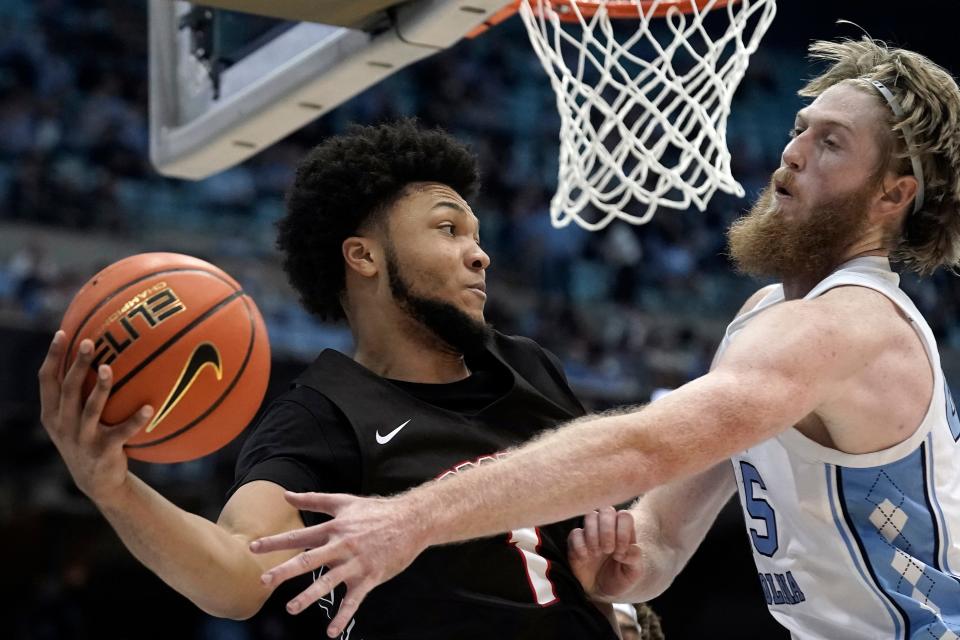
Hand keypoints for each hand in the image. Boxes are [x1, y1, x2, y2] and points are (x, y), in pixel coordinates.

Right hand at [38, 331, 153, 504]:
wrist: (96, 481)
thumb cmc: (89, 438)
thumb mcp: (74, 418)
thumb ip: (78, 392)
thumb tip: (100, 353)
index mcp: (52, 413)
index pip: (47, 380)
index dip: (52, 356)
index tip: (62, 333)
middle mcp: (63, 425)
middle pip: (68, 389)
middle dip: (76, 364)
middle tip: (89, 342)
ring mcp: (82, 439)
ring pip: (89, 409)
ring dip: (100, 388)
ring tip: (110, 368)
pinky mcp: (103, 451)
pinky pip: (121, 433)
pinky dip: (135, 421)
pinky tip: (150, 408)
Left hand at [250, 491, 428, 637]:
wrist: (411, 521)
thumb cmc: (376, 511)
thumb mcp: (344, 502)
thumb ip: (314, 500)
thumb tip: (286, 494)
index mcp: (334, 528)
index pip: (299, 536)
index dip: (276, 542)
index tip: (253, 548)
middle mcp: (341, 546)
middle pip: (309, 560)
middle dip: (285, 571)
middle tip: (264, 581)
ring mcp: (356, 563)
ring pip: (329, 581)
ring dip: (310, 596)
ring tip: (291, 608)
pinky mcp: (370, 577)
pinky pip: (354, 600)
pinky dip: (343, 616)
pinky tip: (331, 632)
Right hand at [568, 507, 644, 600]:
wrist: (602, 593)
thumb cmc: (620, 578)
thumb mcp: (634, 572)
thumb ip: (635, 559)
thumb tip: (625, 550)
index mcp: (624, 531)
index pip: (624, 516)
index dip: (623, 531)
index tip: (621, 552)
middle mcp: (607, 528)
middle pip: (606, 510)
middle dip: (608, 530)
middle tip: (608, 550)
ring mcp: (590, 533)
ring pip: (590, 516)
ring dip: (594, 535)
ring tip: (596, 553)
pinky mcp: (575, 543)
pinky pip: (575, 533)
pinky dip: (580, 544)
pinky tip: (585, 557)